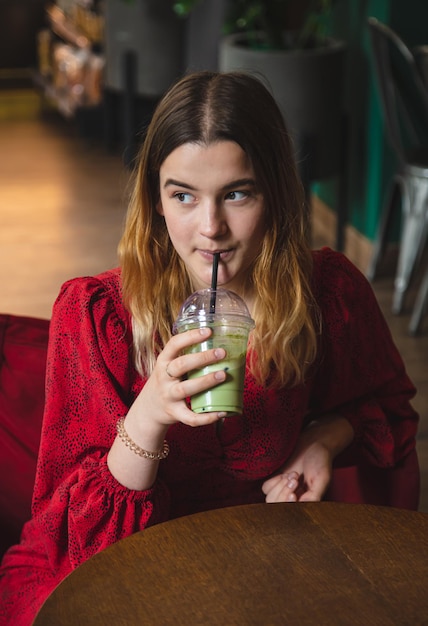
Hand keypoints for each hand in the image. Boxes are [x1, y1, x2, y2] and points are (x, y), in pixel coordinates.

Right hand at [108, 326, 227, 490]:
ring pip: (186, 389)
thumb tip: (217, 343)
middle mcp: (164, 378)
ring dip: (205, 381)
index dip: (190, 337)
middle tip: (221, 352)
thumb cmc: (166, 382)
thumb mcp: (169, 366)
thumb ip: (186, 356)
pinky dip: (206, 417)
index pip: (174, 344)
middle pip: (181, 365)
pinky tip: (221, 412)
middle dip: (202, 358)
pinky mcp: (174, 413)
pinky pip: (190, 417)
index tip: (208, 331)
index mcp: (163, 362)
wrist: (148, 409)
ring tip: (223, 375)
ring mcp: (168, 396)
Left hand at [262, 441, 331, 502]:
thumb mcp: (322, 480)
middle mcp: (293, 498)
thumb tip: (302, 508)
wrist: (313, 442)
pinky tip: (285, 473)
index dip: (289, 505)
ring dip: (280, 486)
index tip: (294, 494)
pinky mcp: (275, 480)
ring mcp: (282, 490)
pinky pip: (266, 488)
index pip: (292, 513)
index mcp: (306, 502)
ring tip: (293, 474)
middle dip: (284, 493)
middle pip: (278, 507)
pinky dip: (274, 481)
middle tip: (295, 478)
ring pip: (270, 499)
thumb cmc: (321, 461)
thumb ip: (314, 496)